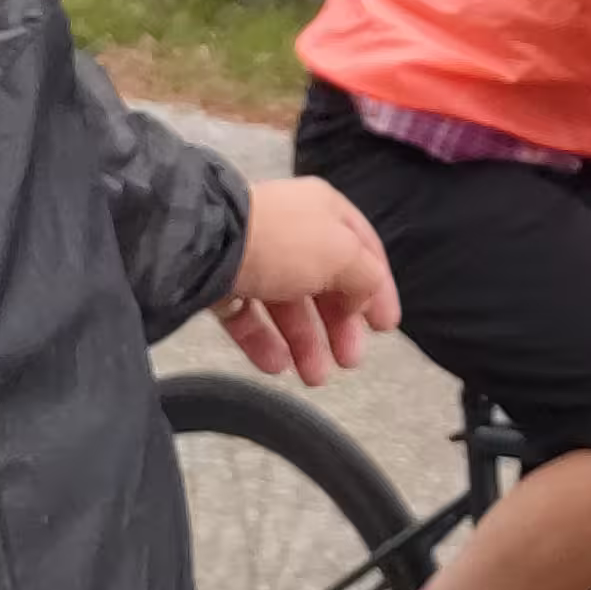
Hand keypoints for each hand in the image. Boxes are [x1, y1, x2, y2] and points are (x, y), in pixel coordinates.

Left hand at [214, 176, 400, 387]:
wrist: (205, 245)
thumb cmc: (282, 242)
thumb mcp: (342, 254)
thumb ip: (365, 277)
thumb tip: (361, 298)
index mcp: (326, 212)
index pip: (364, 252)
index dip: (378, 290)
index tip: (385, 328)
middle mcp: (292, 233)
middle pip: (326, 284)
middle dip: (340, 326)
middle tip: (349, 361)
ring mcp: (255, 259)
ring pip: (288, 306)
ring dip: (306, 343)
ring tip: (315, 377)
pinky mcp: (223, 284)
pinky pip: (250, 317)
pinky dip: (266, 342)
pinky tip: (277, 365)